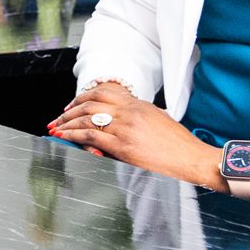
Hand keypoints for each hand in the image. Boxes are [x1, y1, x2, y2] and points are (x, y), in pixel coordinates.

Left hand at [49, 85, 220, 188]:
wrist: (192, 158)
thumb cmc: (178, 144)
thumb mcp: (157, 120)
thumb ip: (136, 115)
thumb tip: (116, 119)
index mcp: (138, 104)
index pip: (105, 91)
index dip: (84, 96)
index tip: (73, 104)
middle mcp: (130, 112)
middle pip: (92, 101)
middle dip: (71, 109)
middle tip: (59, 117)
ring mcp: (126, 127)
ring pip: (87, 117)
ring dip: (67, 122)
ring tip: (56, 127)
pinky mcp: (123, 146)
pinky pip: (92, 135)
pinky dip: (74, 134)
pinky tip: (65, 137)